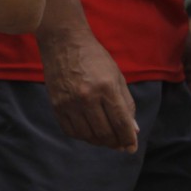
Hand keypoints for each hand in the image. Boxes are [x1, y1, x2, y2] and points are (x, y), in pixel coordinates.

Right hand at [39, 31, 138, 150]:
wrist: (64, 42)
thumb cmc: (94, 58)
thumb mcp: (116, 76)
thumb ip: (126, 104)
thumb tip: (133, 130)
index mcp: (106, 87)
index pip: (121, 123)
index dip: (128, 139)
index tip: (131, 147)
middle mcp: (87, 96)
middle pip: (104, 133)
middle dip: (115, 143)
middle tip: (119, 144)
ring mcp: (69, 102)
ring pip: (87, 135)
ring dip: (99, 141)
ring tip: (106, 138)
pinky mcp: (56, 105)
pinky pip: (71, 131)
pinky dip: (82, 136)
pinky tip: (89, 132)